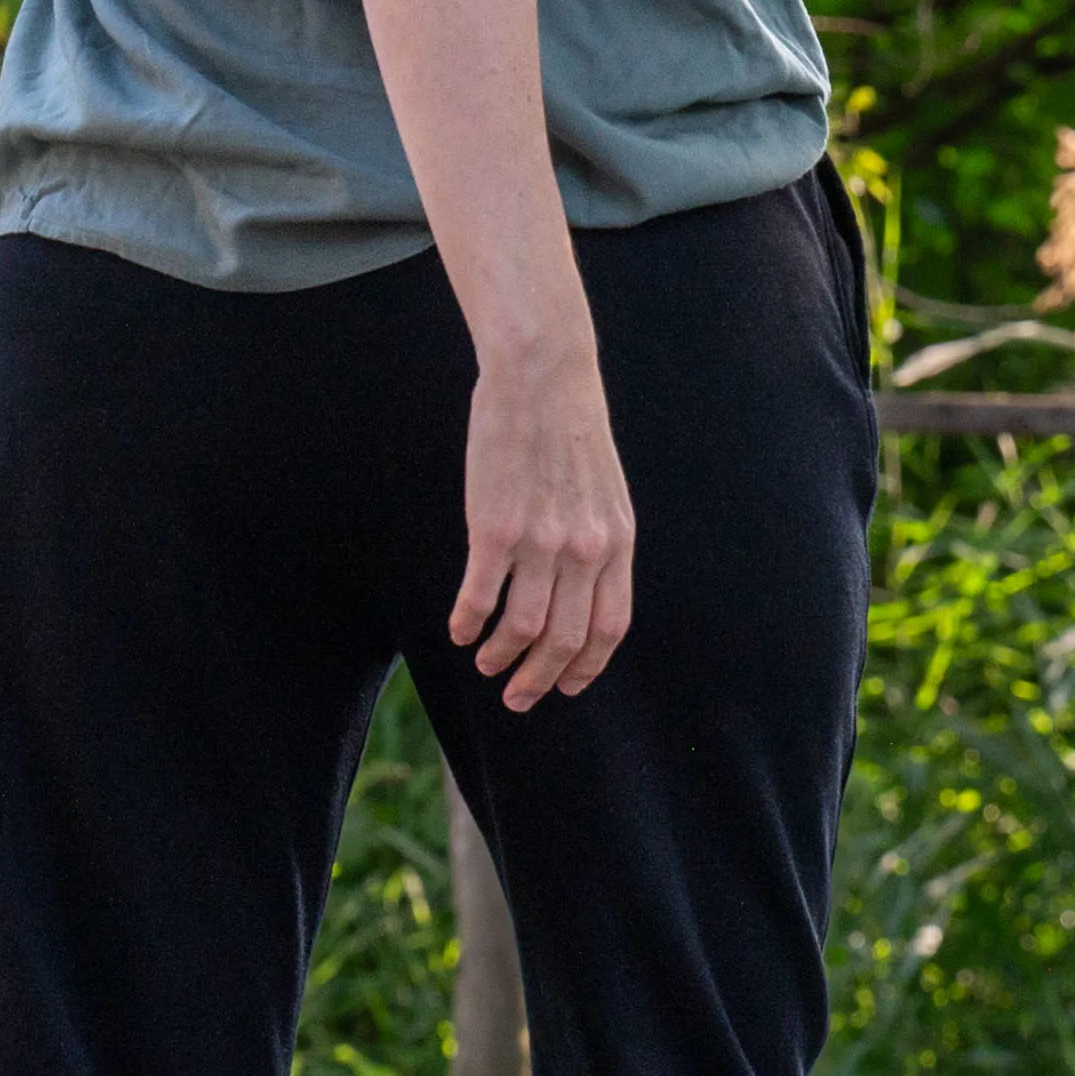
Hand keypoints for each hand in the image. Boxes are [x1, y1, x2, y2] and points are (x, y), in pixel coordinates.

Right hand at [451, 355, 635, 712]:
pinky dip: (468, 621)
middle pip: (564, 639)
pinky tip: (459, 629)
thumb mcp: (605, 493)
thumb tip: (580, 591)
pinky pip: (480, 594)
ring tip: (484, 664)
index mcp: (615, 543)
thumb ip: (597, 542)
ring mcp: (539, 542)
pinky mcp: (494, 528)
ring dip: (500, 656)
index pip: (608, 628)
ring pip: (521, 627)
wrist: (542, 378)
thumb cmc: (569, 430)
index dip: (585, 666)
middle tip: (517, 697)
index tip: (565, 687)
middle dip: (539, 679)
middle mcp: (583, 551)